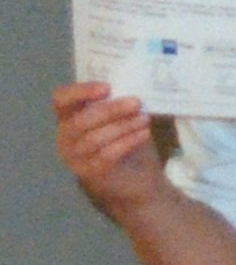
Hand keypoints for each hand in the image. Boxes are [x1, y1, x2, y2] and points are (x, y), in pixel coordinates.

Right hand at [51, 82, 162, 210]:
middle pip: (81, 120)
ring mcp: (75, 157)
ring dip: (122, 126)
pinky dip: (126, 142)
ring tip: (144, 119)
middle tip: (136, 102)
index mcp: (68, 118)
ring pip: (94, 139)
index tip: (107, 87)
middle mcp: (65, 137)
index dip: (81, 92)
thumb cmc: (126, 142)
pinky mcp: (90, 174)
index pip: (61, 100)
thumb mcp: (121, 119)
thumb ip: (118, 103)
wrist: (137, 180)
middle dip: (110, 110)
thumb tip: (134, 85)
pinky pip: (106, 156)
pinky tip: (143, 134)